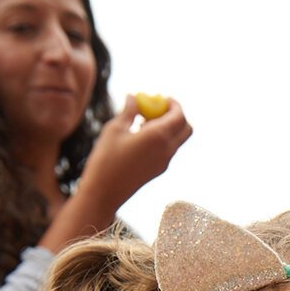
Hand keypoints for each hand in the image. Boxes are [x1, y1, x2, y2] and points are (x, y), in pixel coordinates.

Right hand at [42, 96, 193, 250]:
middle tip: (158, 108)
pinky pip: (168, 150)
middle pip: (186, 129)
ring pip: (177, 140)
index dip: (174, 104)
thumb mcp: (114, 129)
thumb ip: (128, 111)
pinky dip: (161, 139)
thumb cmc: (105, 159)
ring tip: (142, 122)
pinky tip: (139, 137)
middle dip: (176, 115)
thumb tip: (133, 96)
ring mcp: (165, 162)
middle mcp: (167, 150)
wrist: (103, 194)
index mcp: (158, 137)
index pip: (179, 116)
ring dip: (168, 127)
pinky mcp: (158, 170)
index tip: (162, 98)